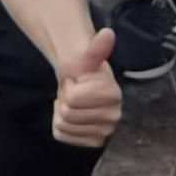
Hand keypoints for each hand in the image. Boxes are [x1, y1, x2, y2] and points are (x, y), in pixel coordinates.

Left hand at [52, 26, 123, 147]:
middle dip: (66, 100)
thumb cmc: (85, 73)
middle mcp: (114, 117)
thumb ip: (96, 48)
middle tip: (75, 93)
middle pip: (68, 113)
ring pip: (64, 125)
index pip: (72, 98)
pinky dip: (61, 126)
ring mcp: (104, 132)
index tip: (78, 82)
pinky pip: (63, 136)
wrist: (83, 86)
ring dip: (62, 112)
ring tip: (74, 104)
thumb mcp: (87, 58)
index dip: (69, 87)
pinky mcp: (93, 142)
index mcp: (112, 95)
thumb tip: (107, 33)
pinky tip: (72, 117)